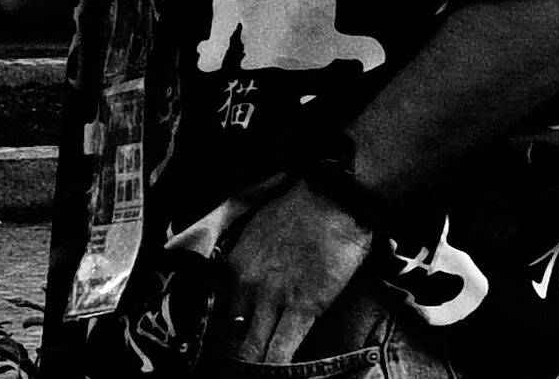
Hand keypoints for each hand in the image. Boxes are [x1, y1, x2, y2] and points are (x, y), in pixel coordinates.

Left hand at [216, 182, 373, 363]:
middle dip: (240, 356)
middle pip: (236, 335)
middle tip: (243, 366)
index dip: (233, 333)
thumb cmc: (304, 207)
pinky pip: (282, 349)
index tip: (238, 345)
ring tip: (260, 374)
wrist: (333, 197)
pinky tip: (276, 375)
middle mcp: (248, 283)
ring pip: (254, 349)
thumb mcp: (263, 229)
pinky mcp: (302, 307)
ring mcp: (273, 298)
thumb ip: (256, 260)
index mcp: (237, 262)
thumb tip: (262, 282)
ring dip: (257, 366)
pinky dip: (278, 367)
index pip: (226, 311)